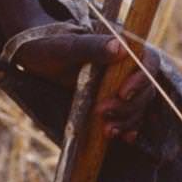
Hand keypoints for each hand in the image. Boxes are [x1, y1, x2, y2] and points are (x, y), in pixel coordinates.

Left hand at [4, 25, 158, 142]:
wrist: (33, 55)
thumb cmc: (48, 45)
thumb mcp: (67, 47)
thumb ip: (93, 46)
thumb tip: (121, 48)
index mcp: (121, 44)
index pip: (148, 61)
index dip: (142, 79)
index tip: (122, 93)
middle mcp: (126, 64)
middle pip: (146, 88)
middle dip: (129, 106)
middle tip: (103, 113)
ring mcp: (120, 82)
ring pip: (138, 104)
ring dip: (127, 119)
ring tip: (107, 130)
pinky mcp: (112, 98)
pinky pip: (130, 115)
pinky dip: (128, 126)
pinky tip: (123, 137)